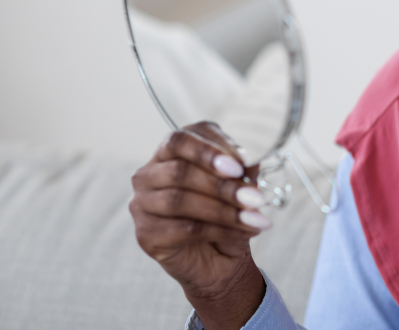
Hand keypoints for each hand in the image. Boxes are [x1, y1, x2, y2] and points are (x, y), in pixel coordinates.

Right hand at [129, 122, 270, 329]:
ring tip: (255, 216)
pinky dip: (220, 229)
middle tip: (254, 197)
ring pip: (181, 200)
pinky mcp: (146, 235)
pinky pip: (185, 228)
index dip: (212, 149)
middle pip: (179, 170)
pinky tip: (243, 230)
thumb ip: (242, 168)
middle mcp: (149, 173)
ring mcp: (142, 204)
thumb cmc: (226, 214)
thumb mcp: (240, 185)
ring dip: (224, 209)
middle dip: (222, 184)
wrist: (219, 260)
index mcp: (171, 151)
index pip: (182, 138)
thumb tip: (249, 159)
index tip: (241, 164)